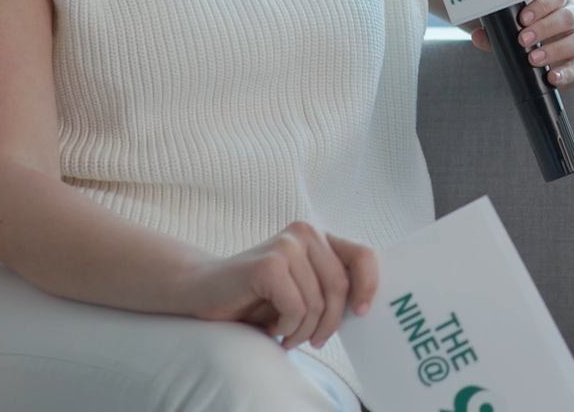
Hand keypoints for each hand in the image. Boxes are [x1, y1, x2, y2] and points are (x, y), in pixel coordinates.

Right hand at [183, 222, 378, 349]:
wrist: (203, 291)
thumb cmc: (257, 296)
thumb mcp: (302, 289)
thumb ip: (329, 287)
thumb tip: (365, 306)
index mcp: (319, 237)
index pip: (363, 255)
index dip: (369, 285)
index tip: (362, 313)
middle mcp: (306, 233)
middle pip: (340, 286)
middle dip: (329, 323)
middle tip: (313, 341)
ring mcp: (287, 244)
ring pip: (317, 303)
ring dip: (302, 331)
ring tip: (286, 334)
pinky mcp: (269, 263)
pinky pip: (296, 308)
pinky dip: (285, 327)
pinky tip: (271, 326)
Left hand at [471, 0, 573, 88]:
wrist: (556, 35)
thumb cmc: (530, 25)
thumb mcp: (516, 21)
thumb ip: (497, 28)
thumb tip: (478, 35)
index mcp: (558, 0)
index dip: (541, 5)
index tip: (522, 18)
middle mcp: (573, 17)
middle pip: (568, 17)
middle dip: (545, 28)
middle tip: (523, 39)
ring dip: (556, 50)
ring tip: (533, 59)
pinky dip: (569, 72)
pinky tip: (553, 78)